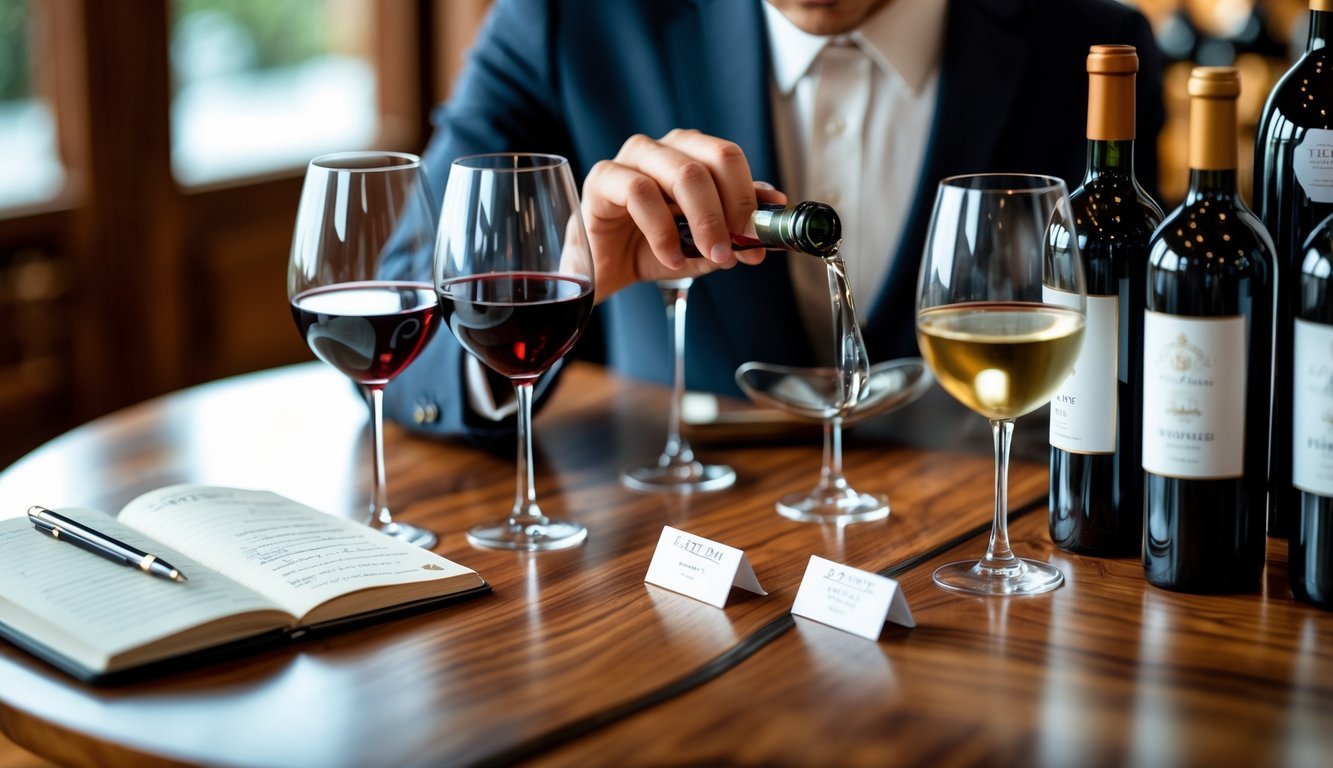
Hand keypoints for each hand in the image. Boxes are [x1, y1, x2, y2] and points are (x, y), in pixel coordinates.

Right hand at [581, 129, 785, 299]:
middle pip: (712, 160)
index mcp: (690, 154)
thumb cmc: (652, 248)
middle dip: (731, 209)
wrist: (607, 269)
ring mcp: (632, 158)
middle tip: (737, 248)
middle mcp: (664, 149)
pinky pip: (639, 193)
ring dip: (704, 221)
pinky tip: (670, 258)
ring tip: (709, 255)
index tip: (759, 238)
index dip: (749, 196)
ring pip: (682, 173)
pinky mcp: (604, 178)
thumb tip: (774, 204)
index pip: (729, 158)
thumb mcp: (702, 240)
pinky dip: (662, 231)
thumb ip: (735, 223)